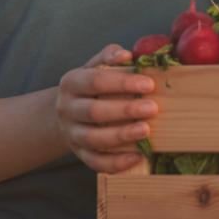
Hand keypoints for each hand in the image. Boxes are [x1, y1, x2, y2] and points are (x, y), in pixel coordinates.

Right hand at [55, 45, 159, 173]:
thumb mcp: (94, 66)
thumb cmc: (89, 85)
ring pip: (94, 139)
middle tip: (153, 108)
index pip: (96, 81)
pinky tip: (137, 157)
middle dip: (125, 110)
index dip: (123, 83)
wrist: (67, 111)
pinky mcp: (78, 153)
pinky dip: (116, 163)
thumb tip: (126, 54)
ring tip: (146, 130)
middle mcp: (66, 109)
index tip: (149, 84)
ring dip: (121, 136)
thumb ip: (109, 57)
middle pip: (94, 112)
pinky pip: (95, 162)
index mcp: (71, 83)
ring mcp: (71, 133)